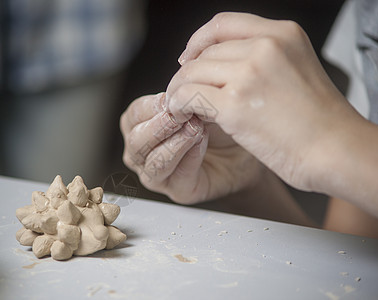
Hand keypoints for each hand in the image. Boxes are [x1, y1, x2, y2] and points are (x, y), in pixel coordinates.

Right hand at [120, 93, 263, 203]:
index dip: (151, 106)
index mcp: (139, 127)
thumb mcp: (199, 103)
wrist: (243, 149)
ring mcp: (157, 175)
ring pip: (153, 162)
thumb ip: (186, 93)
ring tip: (195, 128)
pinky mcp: (179, 191)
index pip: (134, 115)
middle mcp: (142, 154)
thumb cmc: (217, 127)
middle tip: (181, 114)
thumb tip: (180, 75)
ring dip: (175, 143)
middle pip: (137, 141)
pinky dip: (189, 157)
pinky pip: (177, 175)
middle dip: (159, 126)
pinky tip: (201, 143)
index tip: (170, 97)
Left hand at [166, 12, 363, 191]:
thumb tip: (221, 67)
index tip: (189, 57)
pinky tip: (182, 114)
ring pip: (193, 72)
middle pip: (205, 51)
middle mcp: (265, 46)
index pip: (223, 24)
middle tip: (183, 90)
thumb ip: (263, 60)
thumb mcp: (296, 70)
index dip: (199, 39)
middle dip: (188, 72)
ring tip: (180, 105)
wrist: (337, 150)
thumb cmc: (319, 121)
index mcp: (283, 34)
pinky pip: (190, 95)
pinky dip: (179, 104)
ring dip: (180, 89)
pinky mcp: (235, 104)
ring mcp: (249, 73)